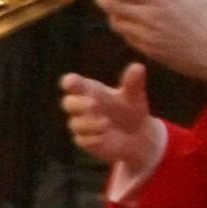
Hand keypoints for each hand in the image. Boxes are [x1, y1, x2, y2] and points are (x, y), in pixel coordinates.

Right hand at [61, 62, 167, 179]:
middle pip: (68, 103)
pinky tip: (105, 135)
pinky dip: (93, 138)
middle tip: (94, 104)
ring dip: (89, 123)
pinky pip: (82, 140)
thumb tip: (138, 66)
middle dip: (78, 104)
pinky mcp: (85, 141)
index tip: (71, 82)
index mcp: (90, 91)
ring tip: (107, 123)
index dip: (70, 82)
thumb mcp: (134, 96)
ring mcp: (82, 125)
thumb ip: (133, 82)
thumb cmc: (131, 109)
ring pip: (75, 123)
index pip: (72, 84)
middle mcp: (82, 107)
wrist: (138, 135)